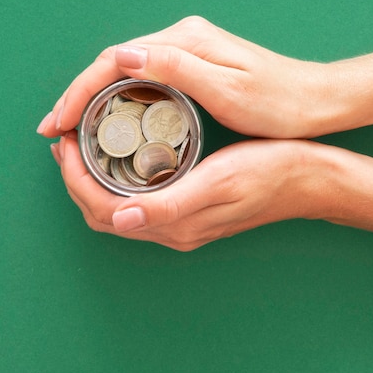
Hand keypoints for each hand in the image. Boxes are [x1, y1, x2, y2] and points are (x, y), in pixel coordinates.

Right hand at [38, 16, 331, 138]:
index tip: (58, 120)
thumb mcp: (229, 88)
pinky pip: (136, 80)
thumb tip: (122, 54)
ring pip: (119, 72)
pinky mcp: (186, 66)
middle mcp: (177, 39)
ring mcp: (181, 51)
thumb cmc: (277, 100)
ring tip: (67, 127)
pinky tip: (102, 118)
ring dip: (88, 98)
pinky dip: (111, 99)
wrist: (313, 100)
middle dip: (75, 96)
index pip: (115, 60)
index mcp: (183, 41)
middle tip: (51, 128)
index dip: (80, 90)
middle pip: (110, 64)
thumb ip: (176, 67)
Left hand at [52, 133, 327, 250]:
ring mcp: (177, 225)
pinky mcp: (184, 213)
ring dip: (90, 181)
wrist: (306, 179)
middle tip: (66, 141)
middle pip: (101, 212)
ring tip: (81, 147)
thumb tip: (120, 219)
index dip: (75, 178)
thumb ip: (170, 205)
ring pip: (114, 210)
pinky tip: (114, 159)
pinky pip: (133, 204)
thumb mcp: (220, 181)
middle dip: (74, 179)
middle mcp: (170, 230)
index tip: (66, 143)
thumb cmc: (268, 172)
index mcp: (174, 224)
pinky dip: (112, 183)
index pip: (103, 208)